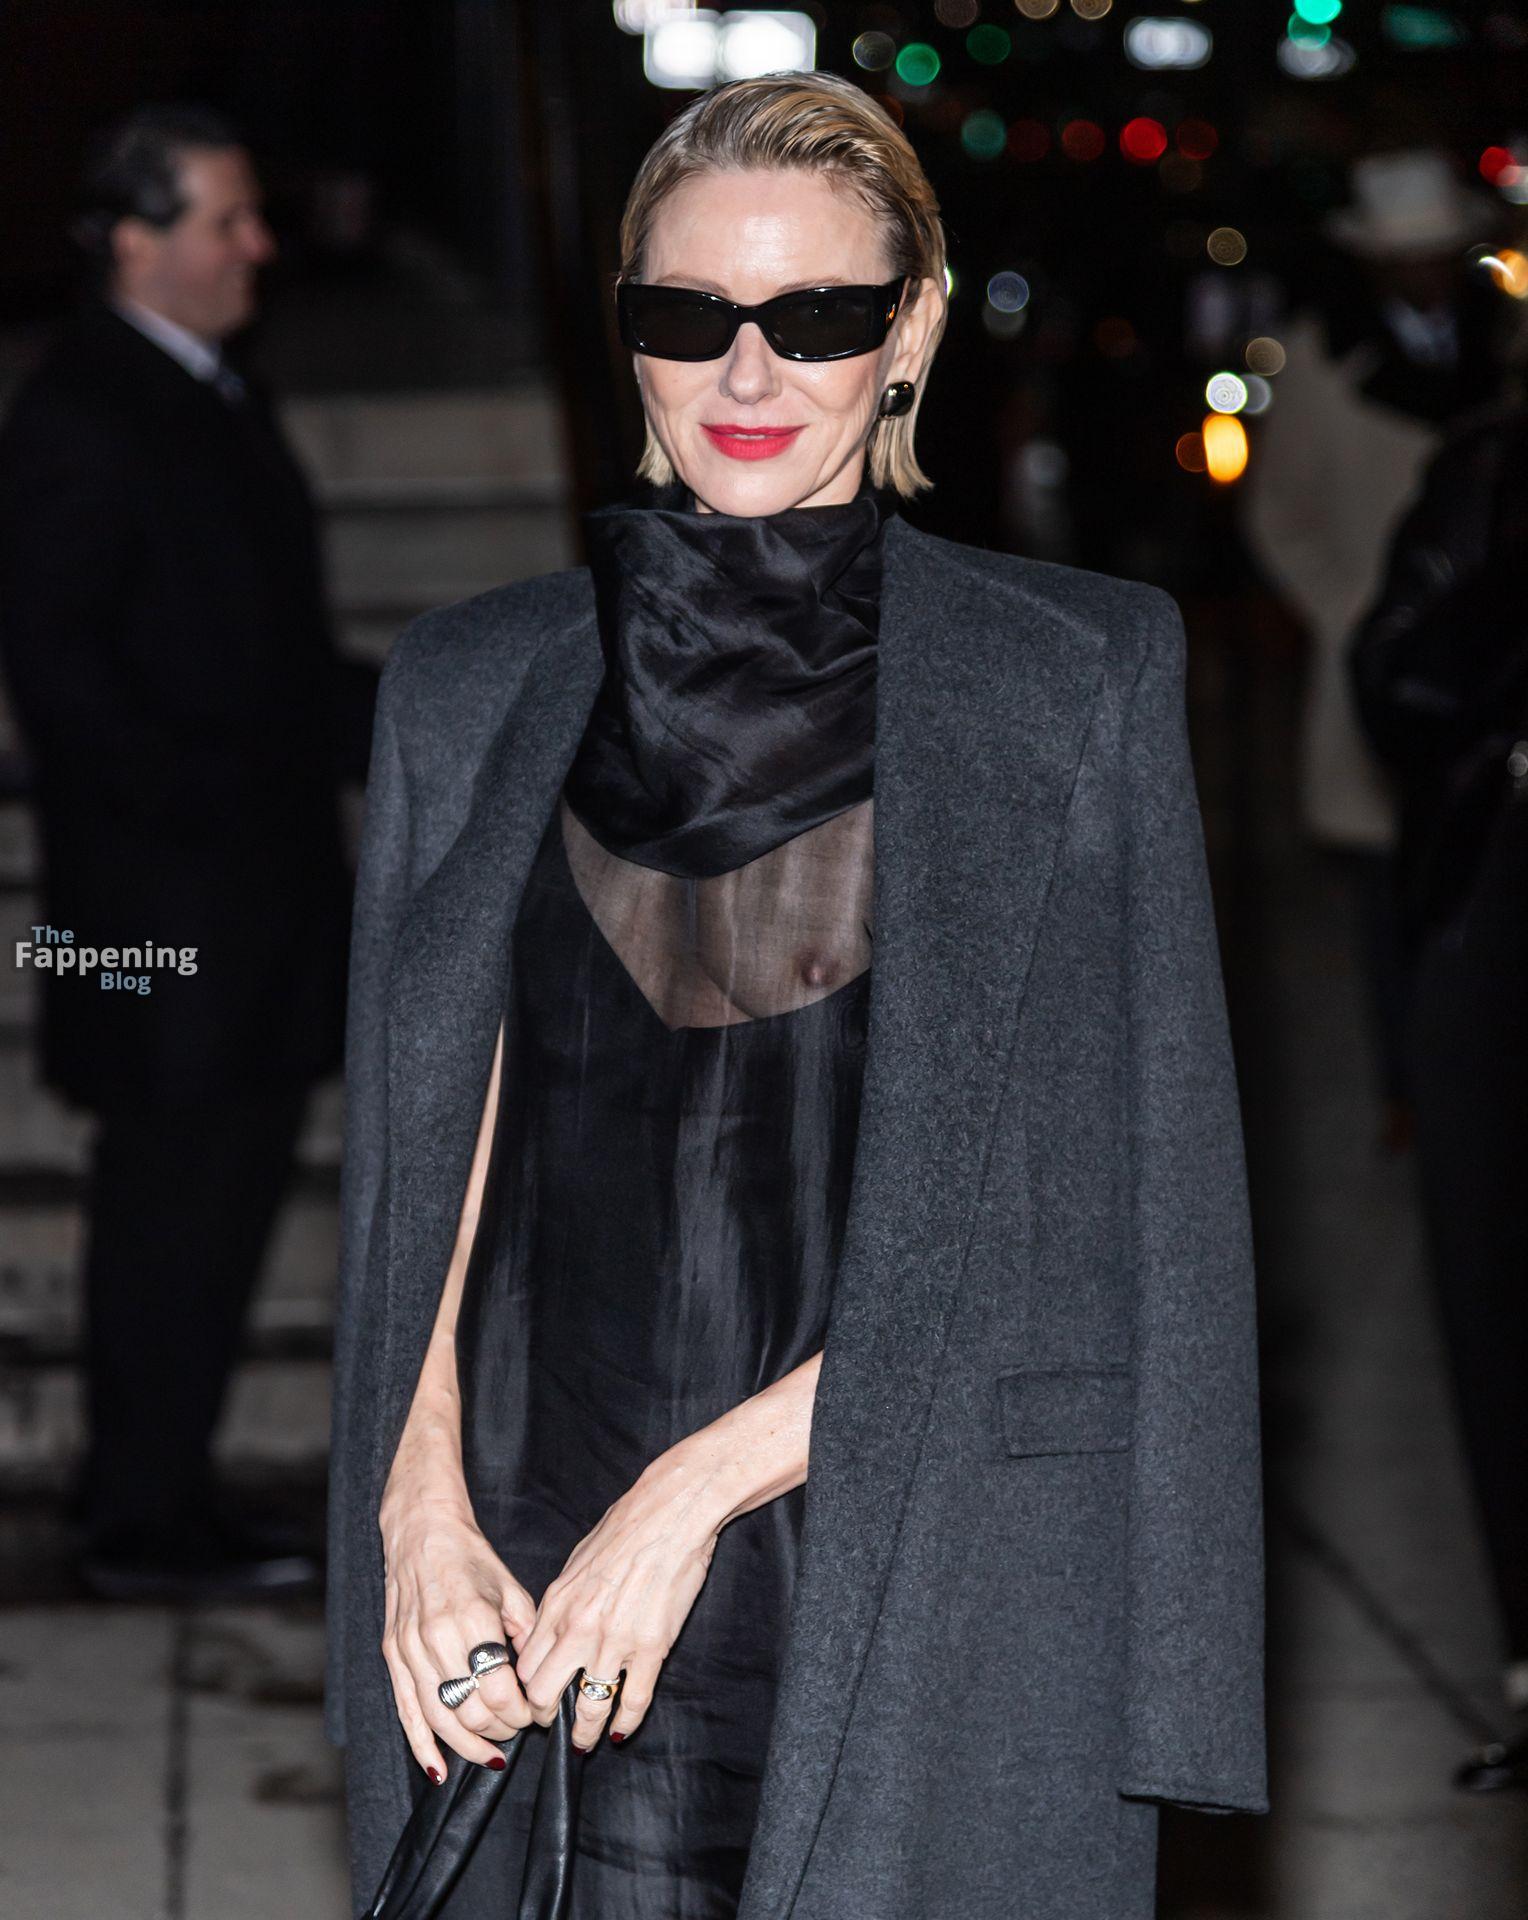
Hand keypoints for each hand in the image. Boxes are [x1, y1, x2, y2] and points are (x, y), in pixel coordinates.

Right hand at [380, 1485, 537, 1778]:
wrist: (421, 1533)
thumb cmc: (470, 1558)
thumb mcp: (510, 1588)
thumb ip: (526, 1634)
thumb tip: (537, 1679)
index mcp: (471, 1618)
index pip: (499, 1688)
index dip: (521, 1710)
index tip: (535, 1713)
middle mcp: (436, 1638)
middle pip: (471, 1708)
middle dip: (500, 1729)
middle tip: (518, 1729)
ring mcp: (409, 1650)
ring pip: (440, 1718)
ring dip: (468, 1746)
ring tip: (493, 1758)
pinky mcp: (392, 1657)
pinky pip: (406, 1713)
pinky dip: (422, 1747)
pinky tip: (439, 1770)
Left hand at [515, 1448, 724, 1751]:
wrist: (670, 1513)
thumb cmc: (626, 1527)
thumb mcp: (577, 1561)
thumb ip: (561, 1601)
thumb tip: (553, 1626)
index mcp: (557, 1605)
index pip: (526, 1666)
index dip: (525, 1691)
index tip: (532, 1701)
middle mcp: (578, 1629)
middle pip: (544, 1695)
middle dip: (545, 1718)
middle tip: (554, 1726)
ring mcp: (615, 1642)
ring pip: (588, 1709)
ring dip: (583, 1734)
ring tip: (584, 1743)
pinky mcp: (651, 1648)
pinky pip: (633, 1701)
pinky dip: (626, 1723)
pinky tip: (623, 1730)